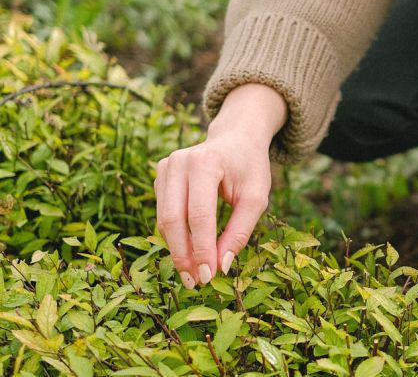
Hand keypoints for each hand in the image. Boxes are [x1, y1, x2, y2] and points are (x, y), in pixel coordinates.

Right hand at [155, 84, 286, 288]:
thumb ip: (240, 231)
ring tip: (191, 275)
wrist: (236, 138)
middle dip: (184, 254)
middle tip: (196, 282)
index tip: (209, 276)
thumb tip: (222, 266)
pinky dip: (175, 236)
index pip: (199, 215)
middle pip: (173, 219)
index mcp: (205, 162)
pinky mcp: (159, 176)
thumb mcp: (256, 198)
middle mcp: (178, 162)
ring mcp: (164, 167)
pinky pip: (163, 213)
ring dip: (177, 250)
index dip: (202, 249)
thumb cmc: (249, 168)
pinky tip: (188, 252)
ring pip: (164, 219)